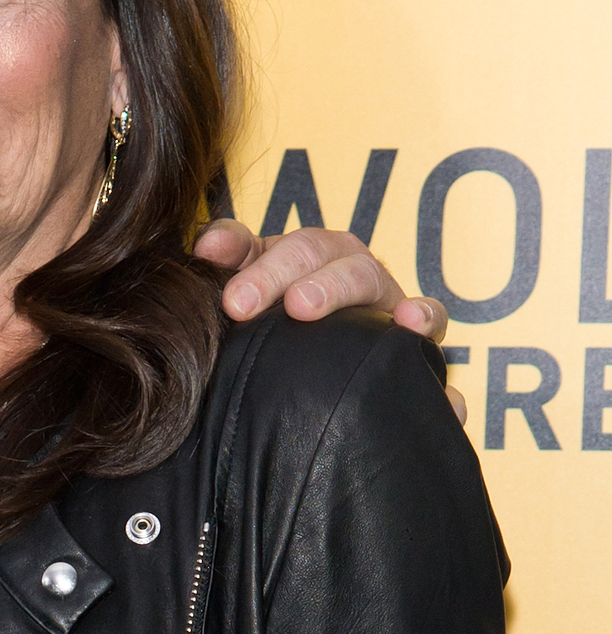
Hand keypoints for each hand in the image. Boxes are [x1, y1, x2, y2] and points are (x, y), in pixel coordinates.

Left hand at [195, 219, 446, 341]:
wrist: (331, 391)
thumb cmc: (277, 344)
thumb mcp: (245, 312)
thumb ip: (224, 274)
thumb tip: (205, 246)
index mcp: (291, 259)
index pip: (257, 242)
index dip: (236, 249)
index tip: (211, 264)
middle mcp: (337, 265)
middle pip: (311, 250)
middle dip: (272, 273)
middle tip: (238, 304)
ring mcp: (378, 295)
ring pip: (364, 273)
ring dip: (333, 285)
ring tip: (302, 306)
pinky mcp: (412, 329)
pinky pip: (428, 318)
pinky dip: (425, 315)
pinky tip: (411, 323)